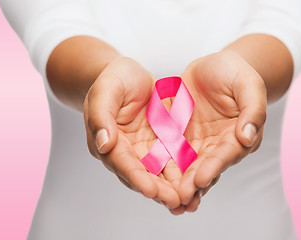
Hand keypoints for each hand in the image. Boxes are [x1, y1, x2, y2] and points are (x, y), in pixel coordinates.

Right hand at [83, 57, 182, 209]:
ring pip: (159, 174)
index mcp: (108, 142)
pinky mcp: (162, 146)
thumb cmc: (114, 78)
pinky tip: (199, 184)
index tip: (150, 190)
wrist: (129, 74)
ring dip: (173, 189)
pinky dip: (184, 174)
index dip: (136, 177)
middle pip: (142, 175)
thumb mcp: (106, 90)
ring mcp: (145, 151)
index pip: (122, 163)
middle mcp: (126, 152)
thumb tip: (103, 143)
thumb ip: (101, 115)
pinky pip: (174, 162)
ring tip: (189, 202)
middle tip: (176, 202)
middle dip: (159, 191)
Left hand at [175, 50, 267, 211]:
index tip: (202, 179)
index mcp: (239, 136)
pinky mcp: (179, 139)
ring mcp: (198, 144)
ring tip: (167, 201)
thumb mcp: (248, 84)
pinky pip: (169, 155)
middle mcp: (219, 146)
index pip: (226, 154)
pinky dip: (162, 170)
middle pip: (206, 167)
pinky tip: (151, 182)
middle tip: (180, 198)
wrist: (214, 66)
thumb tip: (248, 137)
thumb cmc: (236, 72)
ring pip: (187, 168)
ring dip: (178, 185)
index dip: (214, 167)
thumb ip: (253, 110)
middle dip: (193, 184)